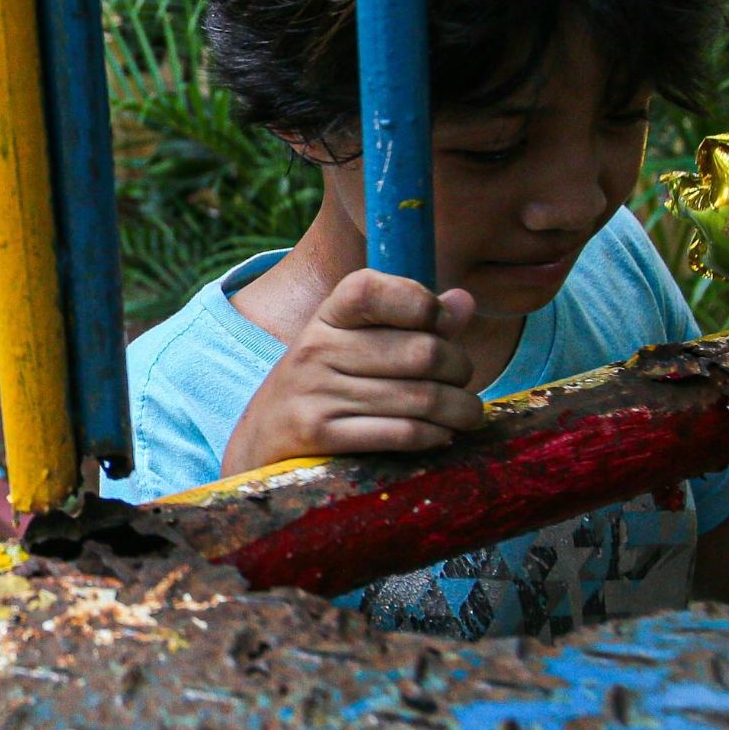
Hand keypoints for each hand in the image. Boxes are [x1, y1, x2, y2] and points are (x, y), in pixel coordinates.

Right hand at [221, 268, 483, 475]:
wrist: (261, 440)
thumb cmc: (325, 385)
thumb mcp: (355, 344)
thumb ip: (412, 321)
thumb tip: (463, 302)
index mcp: (328, 316)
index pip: (372, 289)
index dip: (420, 301)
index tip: (443, 323)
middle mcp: (317, 349)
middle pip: (422, 351)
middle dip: (460, 367)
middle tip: (463, 381)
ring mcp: (316, 393)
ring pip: (421, 397)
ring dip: (459, 409)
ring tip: (467, 414)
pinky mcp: (320, 436)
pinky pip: (401, 433)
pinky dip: (435, 436)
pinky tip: (442, 436)